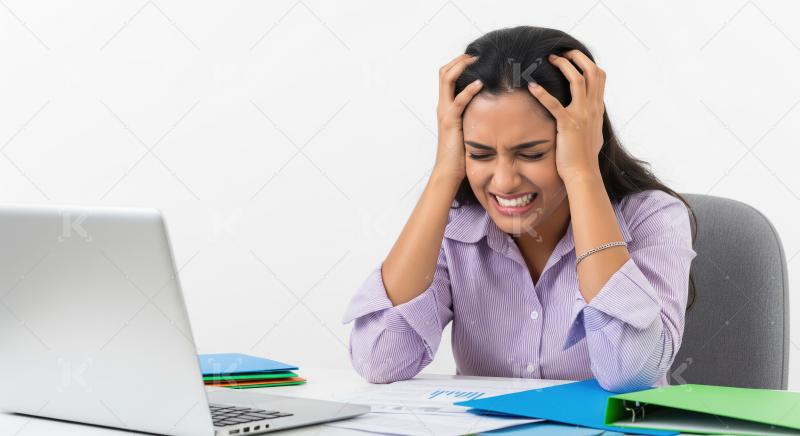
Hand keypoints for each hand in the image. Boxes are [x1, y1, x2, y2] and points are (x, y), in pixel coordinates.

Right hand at [433, 54, 482, 182]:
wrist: (449, 171)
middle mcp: (443, 106)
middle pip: (444, 72)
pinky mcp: (451, 121)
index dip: (458, 64)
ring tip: (476, 60)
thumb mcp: (468, 128)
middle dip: (459, 60)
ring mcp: (445, 112)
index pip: (447, 77)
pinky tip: (480, 83)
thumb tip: (491, 106)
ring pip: (446, 80)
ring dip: (461, 67)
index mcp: (446, 106)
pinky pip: (458, 101)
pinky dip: (469, 90)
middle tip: (476, 54)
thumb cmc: (460, 153)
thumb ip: (474, 115)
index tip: (475, 58)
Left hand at [527, 50, 605, 184]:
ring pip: (577, 80)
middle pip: (591, 71)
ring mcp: (582, 115)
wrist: (583, 173)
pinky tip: (531, 86)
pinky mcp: (568, 124)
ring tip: (549, 59)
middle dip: (577, 57)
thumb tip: (591, 116)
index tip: (574, 57)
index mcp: (597, 109)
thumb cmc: (585, 157)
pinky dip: (542, 93)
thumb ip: (593, 121)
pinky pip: (554, 103)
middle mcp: (593, 108)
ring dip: (563, 66)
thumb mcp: (594, 133)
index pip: (599, 76)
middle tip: (561, 52)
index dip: (587, 63)